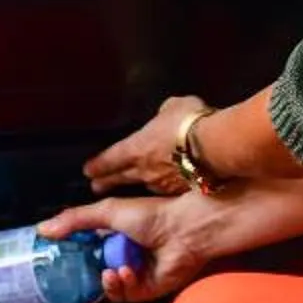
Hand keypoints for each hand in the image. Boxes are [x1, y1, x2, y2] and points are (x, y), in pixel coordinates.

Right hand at [36, 196, 213, 302]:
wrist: (184, 230)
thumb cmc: (150, 215)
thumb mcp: (107, 212)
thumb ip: (75, 220)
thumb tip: (42, 229)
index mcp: (108, 240)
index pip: (80, 258)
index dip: (62, 269)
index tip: (42, 279)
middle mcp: (117, 259)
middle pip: (89, 284)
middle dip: (73, 300)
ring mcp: (131, 277)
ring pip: (105, 291)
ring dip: (104, 283)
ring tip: (107, 273)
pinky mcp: (145, 291)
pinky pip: (124, 295)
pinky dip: (123, 284)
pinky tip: (126, 272)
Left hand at [83, 93, 211, 197]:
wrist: (214, 148)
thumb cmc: (188, 122)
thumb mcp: (173, 107)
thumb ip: (165, 114)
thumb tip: (166, 116)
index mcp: (136, 148)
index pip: (110, 159)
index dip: (98, 165)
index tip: (88, 171)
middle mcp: (144, 171)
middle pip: (120, 178)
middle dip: (106, 182)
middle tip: (96, 187)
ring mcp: (163, 185)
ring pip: (143, 188)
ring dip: (136, 188)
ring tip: (130, 191)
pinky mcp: (181, 195)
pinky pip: (167, 193)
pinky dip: (164, 189)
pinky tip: (166, 190)